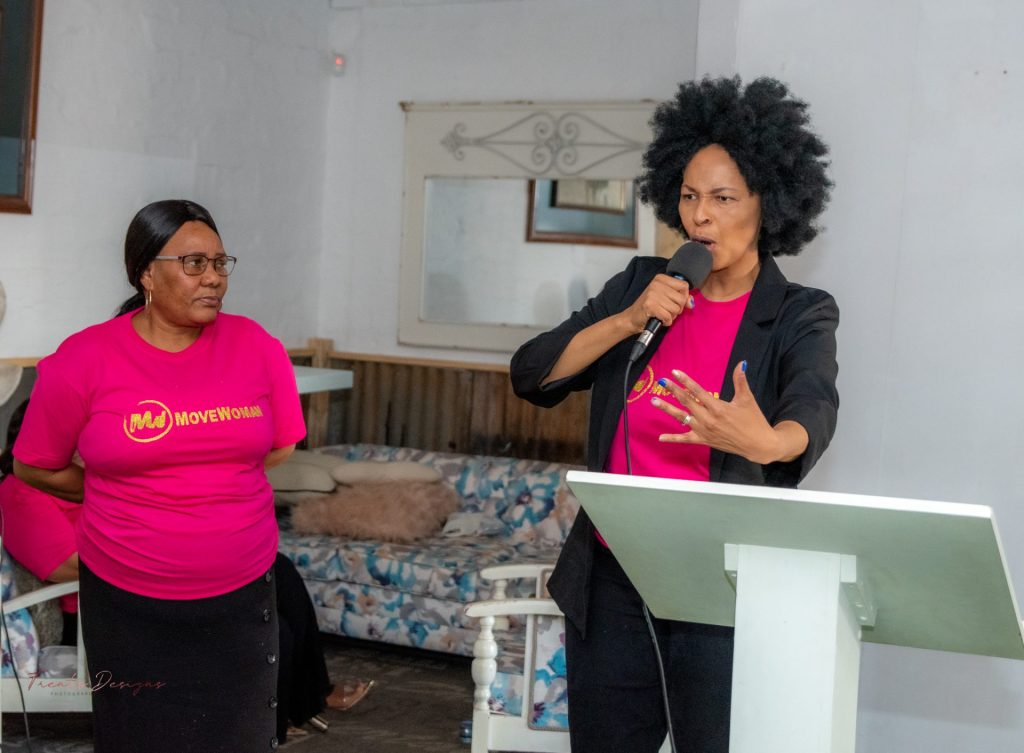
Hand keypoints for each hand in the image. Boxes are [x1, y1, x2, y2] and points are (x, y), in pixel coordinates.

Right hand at [620, 274, 693, 333]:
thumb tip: (691, 302)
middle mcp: (656, 284)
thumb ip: (680, 297)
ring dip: (671, 316)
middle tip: (667, 310)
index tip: (676, 302)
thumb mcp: (665, 298)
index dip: (684, 297)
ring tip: (662, 315)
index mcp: (660, 279)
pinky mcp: (650, 305)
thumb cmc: (649, 308)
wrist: (631, 318)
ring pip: (676, 309)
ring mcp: (652, 294)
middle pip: (682, 298)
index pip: (684, 285)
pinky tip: (660, 319)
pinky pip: (668, 316)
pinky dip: (666, 321)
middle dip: (678, 309)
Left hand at [650, 362, 800, 464]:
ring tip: (654, 401)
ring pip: (682, 418)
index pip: (698, 392)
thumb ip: (740, 381)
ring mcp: (704, 431)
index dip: (686, 381)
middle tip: (662, 382)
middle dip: (673, 391)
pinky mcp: (704, 440)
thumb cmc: (753, 420)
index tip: (675, 373)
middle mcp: (708, 419)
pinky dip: (673, 439)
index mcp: (718, 408)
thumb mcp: (747, 399)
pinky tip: (660, 437)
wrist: (758, 444)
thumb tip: (742, 363)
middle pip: (687, 402)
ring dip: (667, 409)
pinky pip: (685, 440)